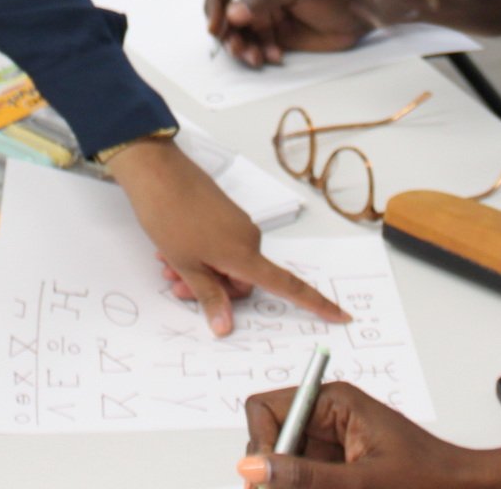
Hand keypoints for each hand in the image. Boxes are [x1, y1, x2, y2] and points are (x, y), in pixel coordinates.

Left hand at [104, 138, 348, 335]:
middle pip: (243, 282)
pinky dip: (201, 255)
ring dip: (201, 272)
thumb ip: (209, 297)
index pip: (288, 286)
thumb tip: (225, 328)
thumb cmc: (170, 218)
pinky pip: (221, 247)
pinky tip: (172, 249)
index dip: (316, 303)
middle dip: (213, 289)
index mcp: (245, 254)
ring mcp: (237, 224)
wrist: (158, 171)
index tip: (342, 316)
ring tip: (167, 264)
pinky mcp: (225, 214)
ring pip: (227, 265)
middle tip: (176, 285)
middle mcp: (248, 239)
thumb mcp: (187, 265)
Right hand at [206, 0, 374, 67]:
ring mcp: (264, 16)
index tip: (216, 26)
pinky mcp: (274, 37)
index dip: (214, 3)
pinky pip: (254, 48)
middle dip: (226, 33)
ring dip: (241, 48)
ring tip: (257, 57)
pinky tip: (277, 55)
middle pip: (224, 13)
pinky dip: (259, 55)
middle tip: (237, 48)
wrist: (359, 15)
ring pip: (237, 35)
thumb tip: (233, 14)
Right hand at [237, 381, 500, 487]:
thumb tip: (251, 468)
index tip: (265, 479)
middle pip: (272, 441)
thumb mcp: (362, 481)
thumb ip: (305, 477)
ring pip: (286, 466)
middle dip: (274, 474)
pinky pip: (306, 480)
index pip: (266, 409)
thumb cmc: (429, 478)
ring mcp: (331, 444)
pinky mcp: (337, 467)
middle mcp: (327, 417)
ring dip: (290, 486)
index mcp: (333, 402)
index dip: (261, 445)